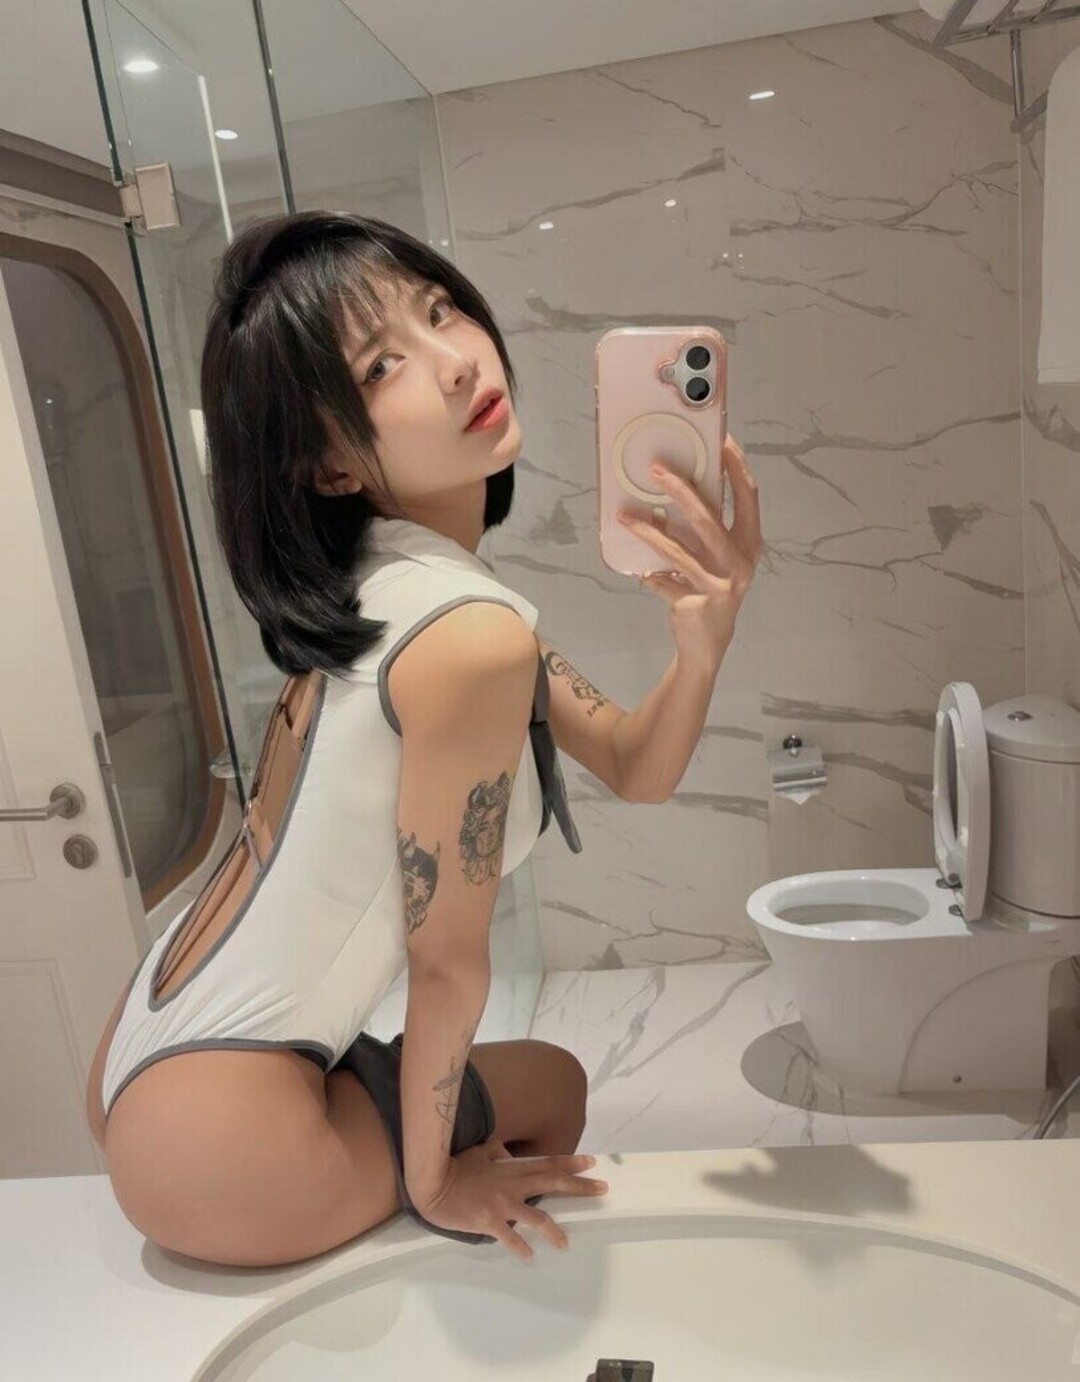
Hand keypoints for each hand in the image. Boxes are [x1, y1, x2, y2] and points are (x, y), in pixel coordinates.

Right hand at [410, 1138, 608, 1259]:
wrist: (432, 1184)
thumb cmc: (454, 1167)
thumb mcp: (478, 1152)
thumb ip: (496, 1152)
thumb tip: (505, 1150)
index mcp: (511, 1168)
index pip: (548, 1163)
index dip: (571, 1162)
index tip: (592, 1162)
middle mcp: (512, 1185)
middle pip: (552, 1182)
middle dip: (580, 1186)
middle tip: (602, 1189)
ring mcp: (502, 1204)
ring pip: (536, 1217)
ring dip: (554, 1230)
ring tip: (565, 1243)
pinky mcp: (488, 1221)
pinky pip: (509, 1237)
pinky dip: (520, 1247)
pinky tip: (529, 1256)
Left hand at [617, 433, 763, 672]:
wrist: (707, 644)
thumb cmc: (711, 590)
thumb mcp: (717, 557)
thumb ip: (707, 528)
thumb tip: (676, 485)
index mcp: (751, 544)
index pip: (748, 496)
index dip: (736, 466)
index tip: (722, 439)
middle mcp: (740, 562)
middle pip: (708, 517)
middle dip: (680, 489)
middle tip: (655, 468)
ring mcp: (719, 585)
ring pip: (678, 550)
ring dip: (648, 531)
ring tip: (625, 516)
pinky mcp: (696, 604)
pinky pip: (663, 581)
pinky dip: (651, 576)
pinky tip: (642, 573)